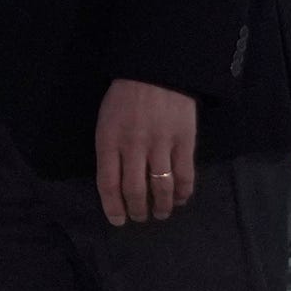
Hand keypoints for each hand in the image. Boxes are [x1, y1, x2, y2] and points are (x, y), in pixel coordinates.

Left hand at [93, 77, 199, 224]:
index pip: (108, 183)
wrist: (156, 69)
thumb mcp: (106, 121)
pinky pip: (185, 175)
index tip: (117, 220)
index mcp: (109, 140)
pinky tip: (181, 199)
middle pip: (135, 190)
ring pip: (161, 187)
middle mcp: (133, 146)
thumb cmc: (125, 96)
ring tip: (161, 213)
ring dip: (162, 206)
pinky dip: (184, 192)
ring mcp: (160, 144)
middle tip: (140, 217)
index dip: (113, 207)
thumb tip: (116, 182)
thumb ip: (110, 150)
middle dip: (137, 210)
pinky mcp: (185, 141)